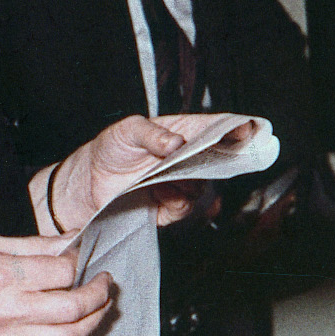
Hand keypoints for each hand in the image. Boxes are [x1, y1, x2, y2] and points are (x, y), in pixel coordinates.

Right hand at [0, 235, 111, 335]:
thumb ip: (32, 246)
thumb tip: (69, 242)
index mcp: (4, 275)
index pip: (63, 271)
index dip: (80, 263)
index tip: (81, 259)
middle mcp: (9, 309)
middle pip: (74, 307)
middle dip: (99, 294)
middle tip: (104, 285)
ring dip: (92, 323)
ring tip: (97, 310)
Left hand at [38, 114, 253, 232]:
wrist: (88, 184)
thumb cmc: (110, 149)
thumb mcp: (126, 131)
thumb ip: (151, 133)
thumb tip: (176, 141)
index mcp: (182, 132)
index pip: (216, 128)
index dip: (235, 128)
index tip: (246, 130)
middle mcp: (187, 159)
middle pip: (219, 158)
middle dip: (224, 159)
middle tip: (217, 158)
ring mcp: (181, 183)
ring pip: (204, 184)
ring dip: (193, 181)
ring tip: (171, 175)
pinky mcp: (171, 207)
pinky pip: (186, 207)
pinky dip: (180, 201)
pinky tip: (165, 193)